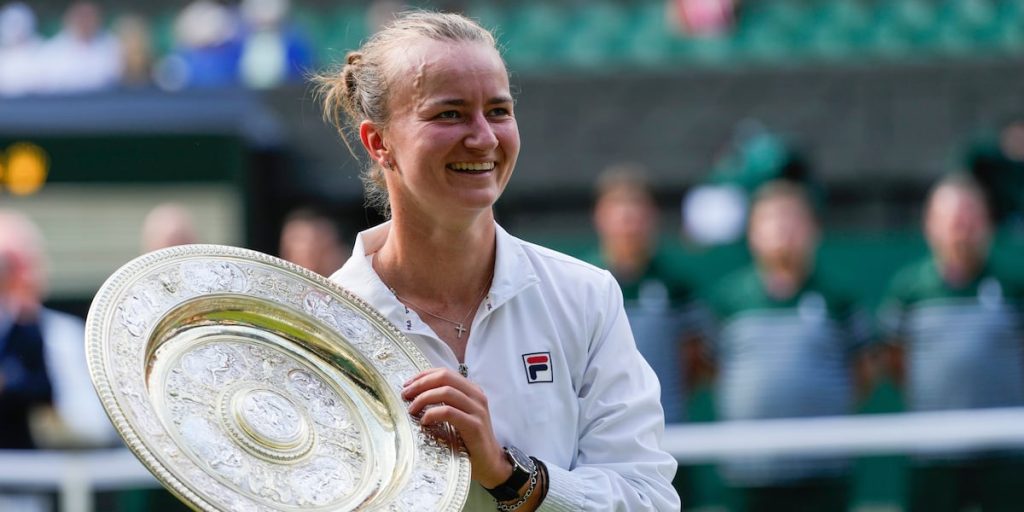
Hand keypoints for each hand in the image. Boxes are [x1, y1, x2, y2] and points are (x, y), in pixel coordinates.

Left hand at [402, 367, 511, 487]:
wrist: (490, 462)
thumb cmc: (469, 440)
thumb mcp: (458, 416)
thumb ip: (445, 403)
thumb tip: (415, 395)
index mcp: (472, 390)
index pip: (445, 373)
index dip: (423, 375)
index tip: (407, 384)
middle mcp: (476, 396)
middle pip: (444, 378)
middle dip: (421, 384)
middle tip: (405, 394)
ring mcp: (477, 410)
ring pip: (446, 392)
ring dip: (423, 398)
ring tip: (412, 409)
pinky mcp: (475, 425)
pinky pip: (449, 412)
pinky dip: (433, 414)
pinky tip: (424, 421)